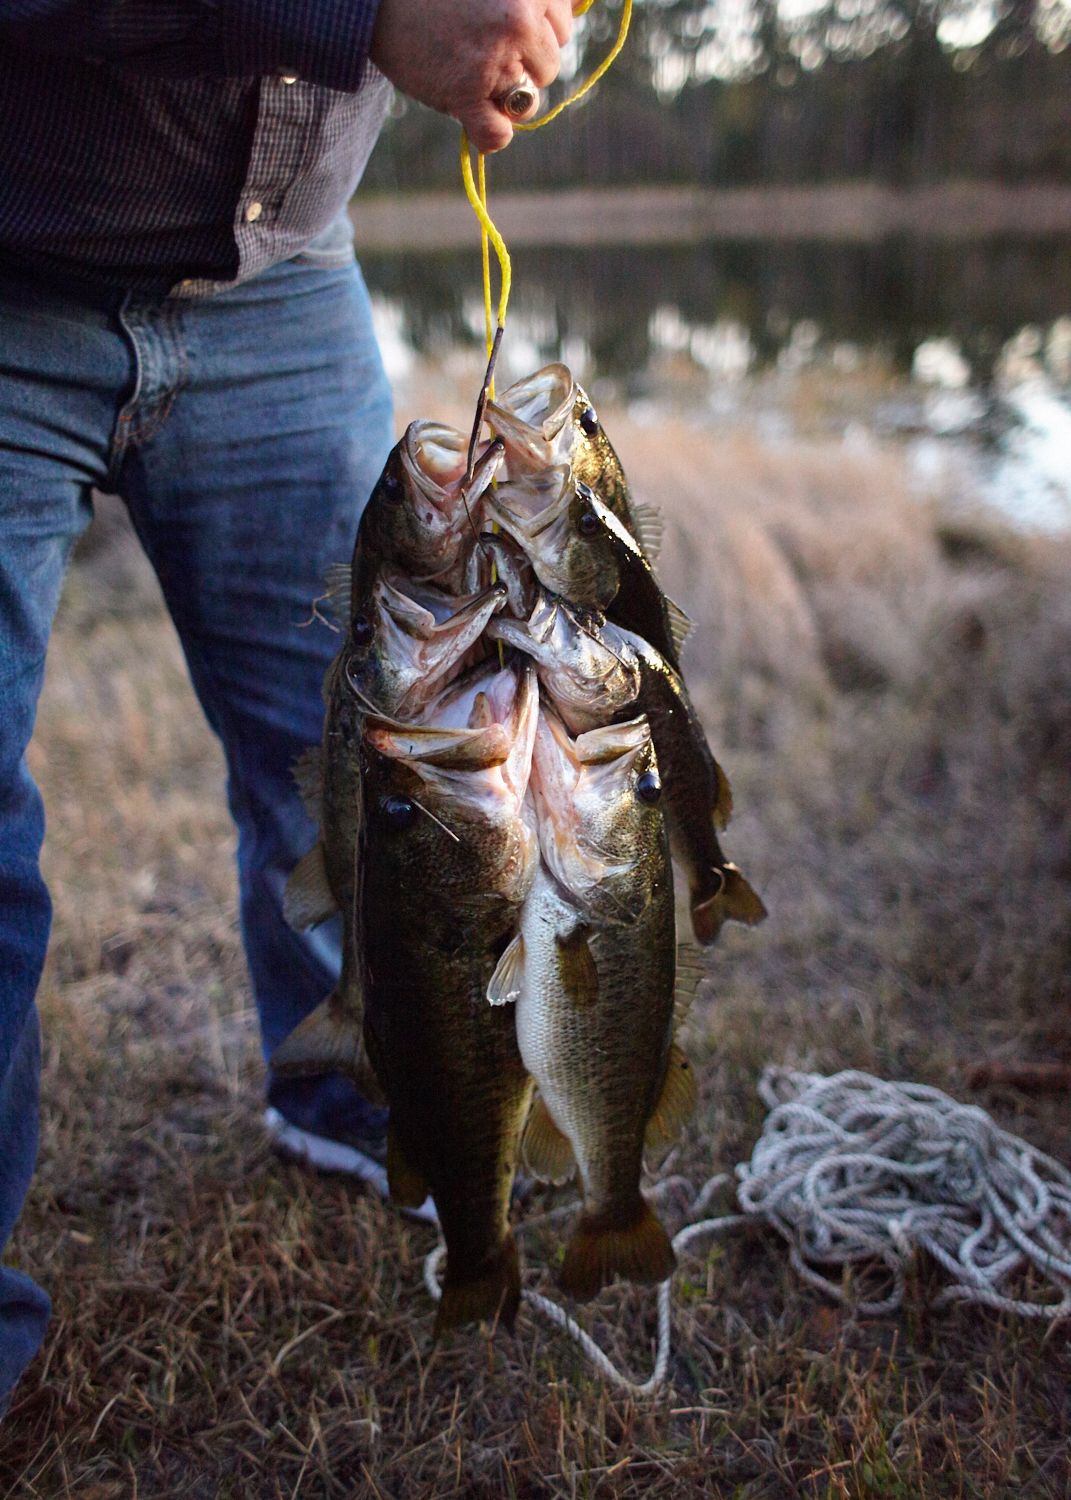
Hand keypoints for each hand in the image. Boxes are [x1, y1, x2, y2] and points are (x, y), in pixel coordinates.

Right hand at [369, 0, 573, 152]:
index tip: (501, 20)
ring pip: (528, 100)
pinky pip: (497, 135)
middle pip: (548, 65)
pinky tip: (477, 115)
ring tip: (469, 68)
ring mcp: (494, 61)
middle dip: (523, 62)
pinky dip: (491, 133)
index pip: (562, 24)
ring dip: (506, 96)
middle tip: (481, 44)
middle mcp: (519, 21)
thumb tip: (577, 8)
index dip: (536, 27)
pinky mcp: (465, 95)